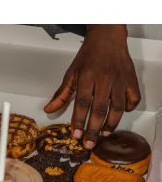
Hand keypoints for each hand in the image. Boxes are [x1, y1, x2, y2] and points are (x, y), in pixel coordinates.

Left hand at [44, 25, 140, 149]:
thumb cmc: (88, 56)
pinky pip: (133, 98)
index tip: (76, 135)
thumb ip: (61, 93)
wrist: (107, 38)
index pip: (82, 103)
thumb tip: (49, 109)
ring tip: (103, 134)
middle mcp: (104, 79)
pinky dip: (129, 109)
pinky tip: (120, 115)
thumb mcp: (71, 73)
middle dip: (93, 129)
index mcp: (86, 77)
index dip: (79, 121)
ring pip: (117, 107)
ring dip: (111, 124)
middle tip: (89, 143)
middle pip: (99, 109)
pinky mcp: (131, 79)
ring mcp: (119, 79)